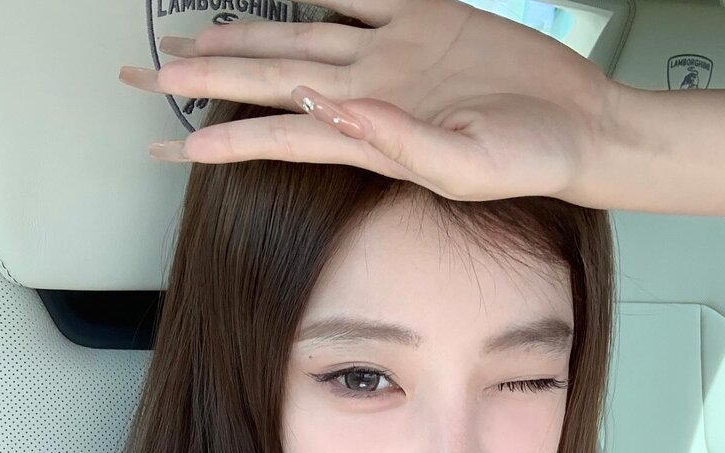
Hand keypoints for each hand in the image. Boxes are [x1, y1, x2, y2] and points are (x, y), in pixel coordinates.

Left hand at [119, 0, 622, 203]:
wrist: (578, 125)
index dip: (226, 136)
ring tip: (189, 40)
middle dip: (205, 80)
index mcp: (370, 134)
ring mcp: (390, 53)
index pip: (280, 135)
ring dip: (243, 37)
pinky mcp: (422, 17)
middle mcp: (366, 93)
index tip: (173, 142)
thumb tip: (336, 115)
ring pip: (298, 37)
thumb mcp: (467, 164)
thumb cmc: (531, 159)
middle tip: (145, 78)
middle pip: (269, 81)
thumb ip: (400, 142)